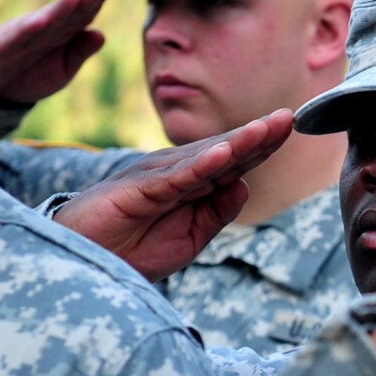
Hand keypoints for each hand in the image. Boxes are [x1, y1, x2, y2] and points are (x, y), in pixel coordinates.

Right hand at [0, 0, 108, 105]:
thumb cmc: (27, 75)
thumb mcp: (62, 70)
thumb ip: (79, 53)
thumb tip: (101, 34)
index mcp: (59, 33)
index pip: (79, 17)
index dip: (94, 6)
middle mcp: (41, 28)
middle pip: (64, 14)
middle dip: (81, 2)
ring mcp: (20, 35)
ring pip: (43, 20)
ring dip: (58, 8)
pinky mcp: (0, 45)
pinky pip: (15, 36)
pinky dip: (27, 28)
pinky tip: (40, 20)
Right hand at [50, 110, 291, 278]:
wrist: (84, 258)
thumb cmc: (132, 247)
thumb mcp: (189, 238)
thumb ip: (216, 212)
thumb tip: (244, 184)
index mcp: (189, 182)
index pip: (233, 161)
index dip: (261, 145)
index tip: (291, 127)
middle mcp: (175, 170)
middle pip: (224, 151)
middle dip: (258, 135)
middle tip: (289, 117)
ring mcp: (156, 176)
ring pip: (205, 157)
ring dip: (238, 143)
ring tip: (269, 128)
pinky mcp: (138, 188)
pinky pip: (176, 177)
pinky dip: (200, 166)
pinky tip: (224, 156)